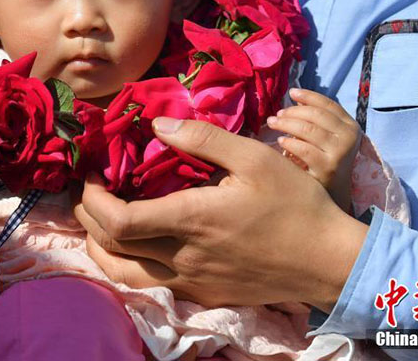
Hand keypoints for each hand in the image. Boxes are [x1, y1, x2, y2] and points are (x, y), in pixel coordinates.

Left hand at [73, 117, 367, 310]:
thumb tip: (158, 124)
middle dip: (87, 218)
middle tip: (89, 192)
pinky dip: (128, 263)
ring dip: (100, 248)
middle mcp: (182, 258)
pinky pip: (150, 285)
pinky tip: (136, 244)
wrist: (329, 261)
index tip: (92, 177)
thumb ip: (202, 139)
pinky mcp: (204, 293)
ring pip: (124, 275)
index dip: (93, 200)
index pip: (118, 221)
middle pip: (111, 248)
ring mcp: (192, 282)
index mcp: (191, 221)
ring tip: (99, 220)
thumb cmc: (295, 204)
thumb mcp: (254, 158)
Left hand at [267, 88, 361, 209]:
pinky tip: (280, 141)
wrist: (334, 192)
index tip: (291, 92)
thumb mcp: (326, 136)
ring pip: (308, 129)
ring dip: (286, 124)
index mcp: (350, 126)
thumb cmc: (325, 159)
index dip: (309, 96)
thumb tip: (294, 97)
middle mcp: (349, 137)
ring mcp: (340, 153)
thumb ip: (315, 118)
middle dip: (293, 112)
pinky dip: (290, 143)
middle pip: (316, 115)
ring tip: (273, 123)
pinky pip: (304, 149)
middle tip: (276, 114)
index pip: (328, 104)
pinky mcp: (328, 168)